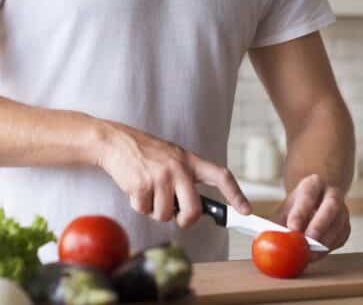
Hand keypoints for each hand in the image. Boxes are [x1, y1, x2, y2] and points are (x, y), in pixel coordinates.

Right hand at [96, 120, 250, 227]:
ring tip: (149, 191)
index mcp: (190, 160)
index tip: (246, 210)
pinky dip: (139, 206)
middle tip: (178, 217)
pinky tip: (136, 188)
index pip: (221, 176)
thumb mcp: (173, 157)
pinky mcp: (141, 186)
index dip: (236, 194)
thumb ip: (187, 177)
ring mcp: (160, 177)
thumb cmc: (146, 153)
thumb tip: (198, 209)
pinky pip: (145, 211)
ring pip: (165, 215)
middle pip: (194, 210)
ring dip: (155, 210)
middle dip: (186, 220)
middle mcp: (178, 168)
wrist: (116, 142)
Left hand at [271, 174, 349, 258]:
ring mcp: (342, 210)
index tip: (292, 228)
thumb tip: (262, 238)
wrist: (317, 202)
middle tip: (307, 242)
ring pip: (339, 224)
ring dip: (325, 242)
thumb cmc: (298, 207)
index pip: (308, 195)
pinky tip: (316, 255)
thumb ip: (275, 222)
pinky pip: (341, 238)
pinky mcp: (346, 226)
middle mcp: (332, 194)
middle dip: (319, 226)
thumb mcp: (286, 208)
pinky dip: (329, 248)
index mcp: (314, 184)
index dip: (301, 212)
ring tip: (309, 255)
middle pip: (330, 207)